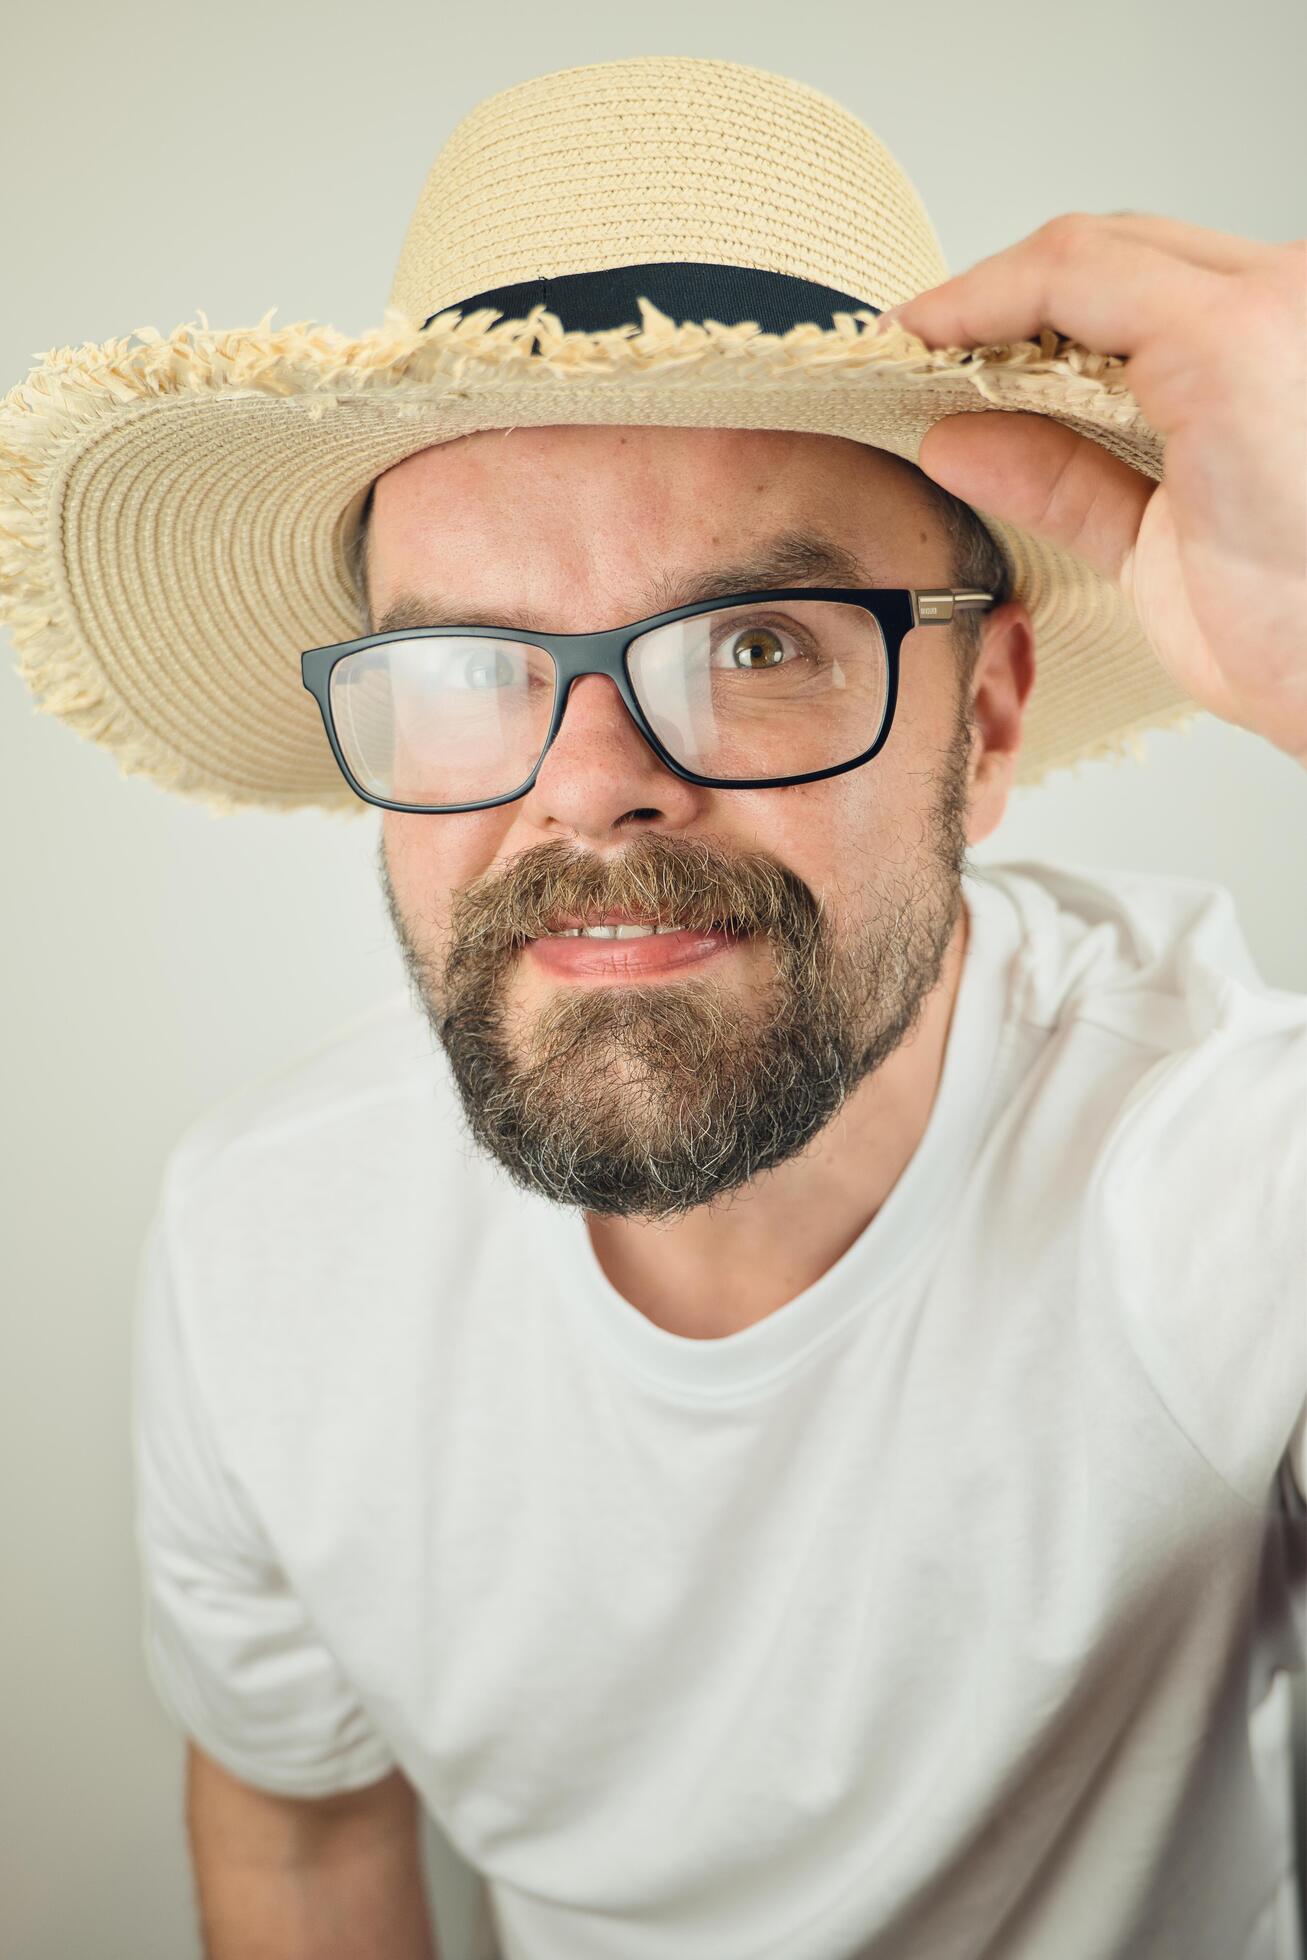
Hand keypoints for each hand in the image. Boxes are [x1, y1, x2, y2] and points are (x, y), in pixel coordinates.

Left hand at [879, 214, 1306, 765]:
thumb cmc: (1295, 633)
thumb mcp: (1158, 542)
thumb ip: (1069, 478)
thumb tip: (956, 441)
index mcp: (1286, 346)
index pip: (1148, 282)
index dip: (1031, 305)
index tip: (938, 345)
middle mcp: (1293, 300)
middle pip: (1120, 255)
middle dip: (1006, 298)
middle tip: (911, 346)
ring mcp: (1270, 307)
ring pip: (1093, 252)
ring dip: (988, 297)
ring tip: (912, 345)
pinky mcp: (1230, 340)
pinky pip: (1078, 278)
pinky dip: (989, 300)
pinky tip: (931, 335)